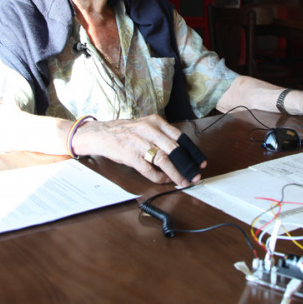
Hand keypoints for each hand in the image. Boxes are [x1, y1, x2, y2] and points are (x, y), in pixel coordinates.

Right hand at [72, 114, 205, 186]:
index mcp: (156, 122)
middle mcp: (149, 130)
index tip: (201, 162)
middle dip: (188, 165)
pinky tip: (164, 180)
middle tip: (196, 176)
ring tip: (183, 181)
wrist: (102, 134)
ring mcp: (139, 143)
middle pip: (175, 150)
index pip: (180, 138)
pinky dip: (158, 177)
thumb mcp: (146, 126)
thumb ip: (163, 136)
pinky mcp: (130, 155)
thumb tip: (182, 153)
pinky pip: (148, 169)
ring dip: (176, 174)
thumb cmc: (126, 131)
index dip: (193, 152)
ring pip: (164, 160)